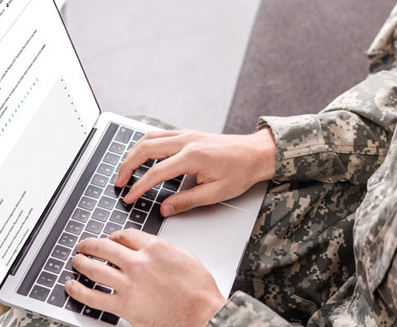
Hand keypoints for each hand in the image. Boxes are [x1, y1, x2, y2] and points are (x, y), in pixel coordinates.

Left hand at [65, 230, 225, 326]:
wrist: (202, 313)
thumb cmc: (198, 289)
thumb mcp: (184, 257)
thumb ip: (163, 249)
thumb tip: (150, 248)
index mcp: (155, 247)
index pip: (125, 235)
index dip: (113, 236)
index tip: (110, 239)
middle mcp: (139, 262)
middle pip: (105, 247)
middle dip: (90, 245)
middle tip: (84, 246)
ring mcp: (129, 284)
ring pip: (94, 269)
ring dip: (81, 263)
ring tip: (76, 261)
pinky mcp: (124, 305)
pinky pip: (93, 297)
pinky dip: (78, 291)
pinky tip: (72, 286)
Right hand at [115, 128, 275, 216]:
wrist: (256, 153)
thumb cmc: (241, 171)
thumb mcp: (216, 193)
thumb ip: (187, 201)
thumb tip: (165, 209)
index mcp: (192, 156)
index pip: (156, 172)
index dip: (139, 187)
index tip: (128, 197)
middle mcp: (186, 141)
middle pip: (145, 149)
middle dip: (127, 166)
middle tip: (118, 183)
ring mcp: (186, 135)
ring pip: (150, 138)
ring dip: (133, 153)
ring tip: (124, 169)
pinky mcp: (189, 134)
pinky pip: (160, 135)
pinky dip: (145, 144)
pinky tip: (141, 154)